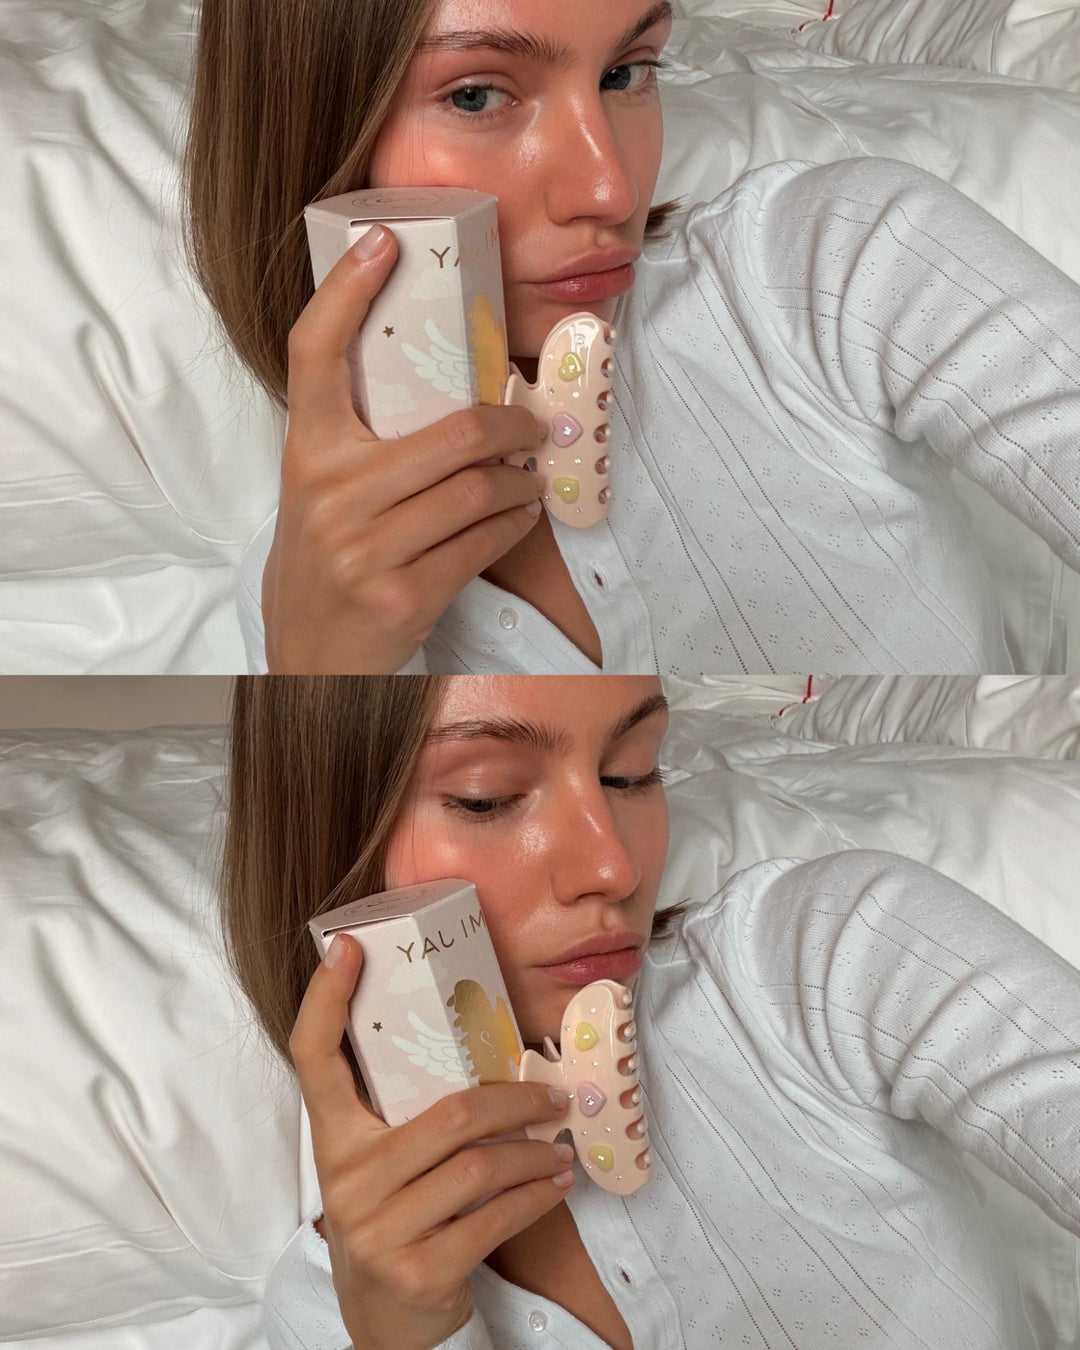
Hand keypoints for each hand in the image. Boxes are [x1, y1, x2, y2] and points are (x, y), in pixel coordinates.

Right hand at [263, 224, 543, 671]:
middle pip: (454, 433)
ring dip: (522, 482)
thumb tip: (451, 392)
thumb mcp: (321, 494)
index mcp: (306, 453)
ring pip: (479, 491)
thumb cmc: (325, 562)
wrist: (307, 654)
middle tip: (535, 423)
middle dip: (514, 425)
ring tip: (530, 477)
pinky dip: (514, 526)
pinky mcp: (402, 595)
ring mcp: (365, 549)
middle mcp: (330, 494)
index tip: (384, 242)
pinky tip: (519, 516)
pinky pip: (483, 543)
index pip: (314, 353)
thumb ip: (360, 443)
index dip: (347, 291)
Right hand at [290, 933, 575, 1349]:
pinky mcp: (416, 1271)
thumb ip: (405, 1115)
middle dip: (514, 1101)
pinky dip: (534, 1198)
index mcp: (334, 1138)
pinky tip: (554, 1186)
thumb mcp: (382, 1165)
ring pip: (479, 1166)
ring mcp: (378, 1229)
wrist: (383, 1324)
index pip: (314, 1057)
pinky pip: (493, 1219)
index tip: (350, 947)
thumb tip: (480, 1050)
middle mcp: (348, 1179)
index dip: (326, 998)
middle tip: (552, 1096)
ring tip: (559, 1146)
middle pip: (448, 1116)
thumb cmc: (394, 1220)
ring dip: (534, 1154)